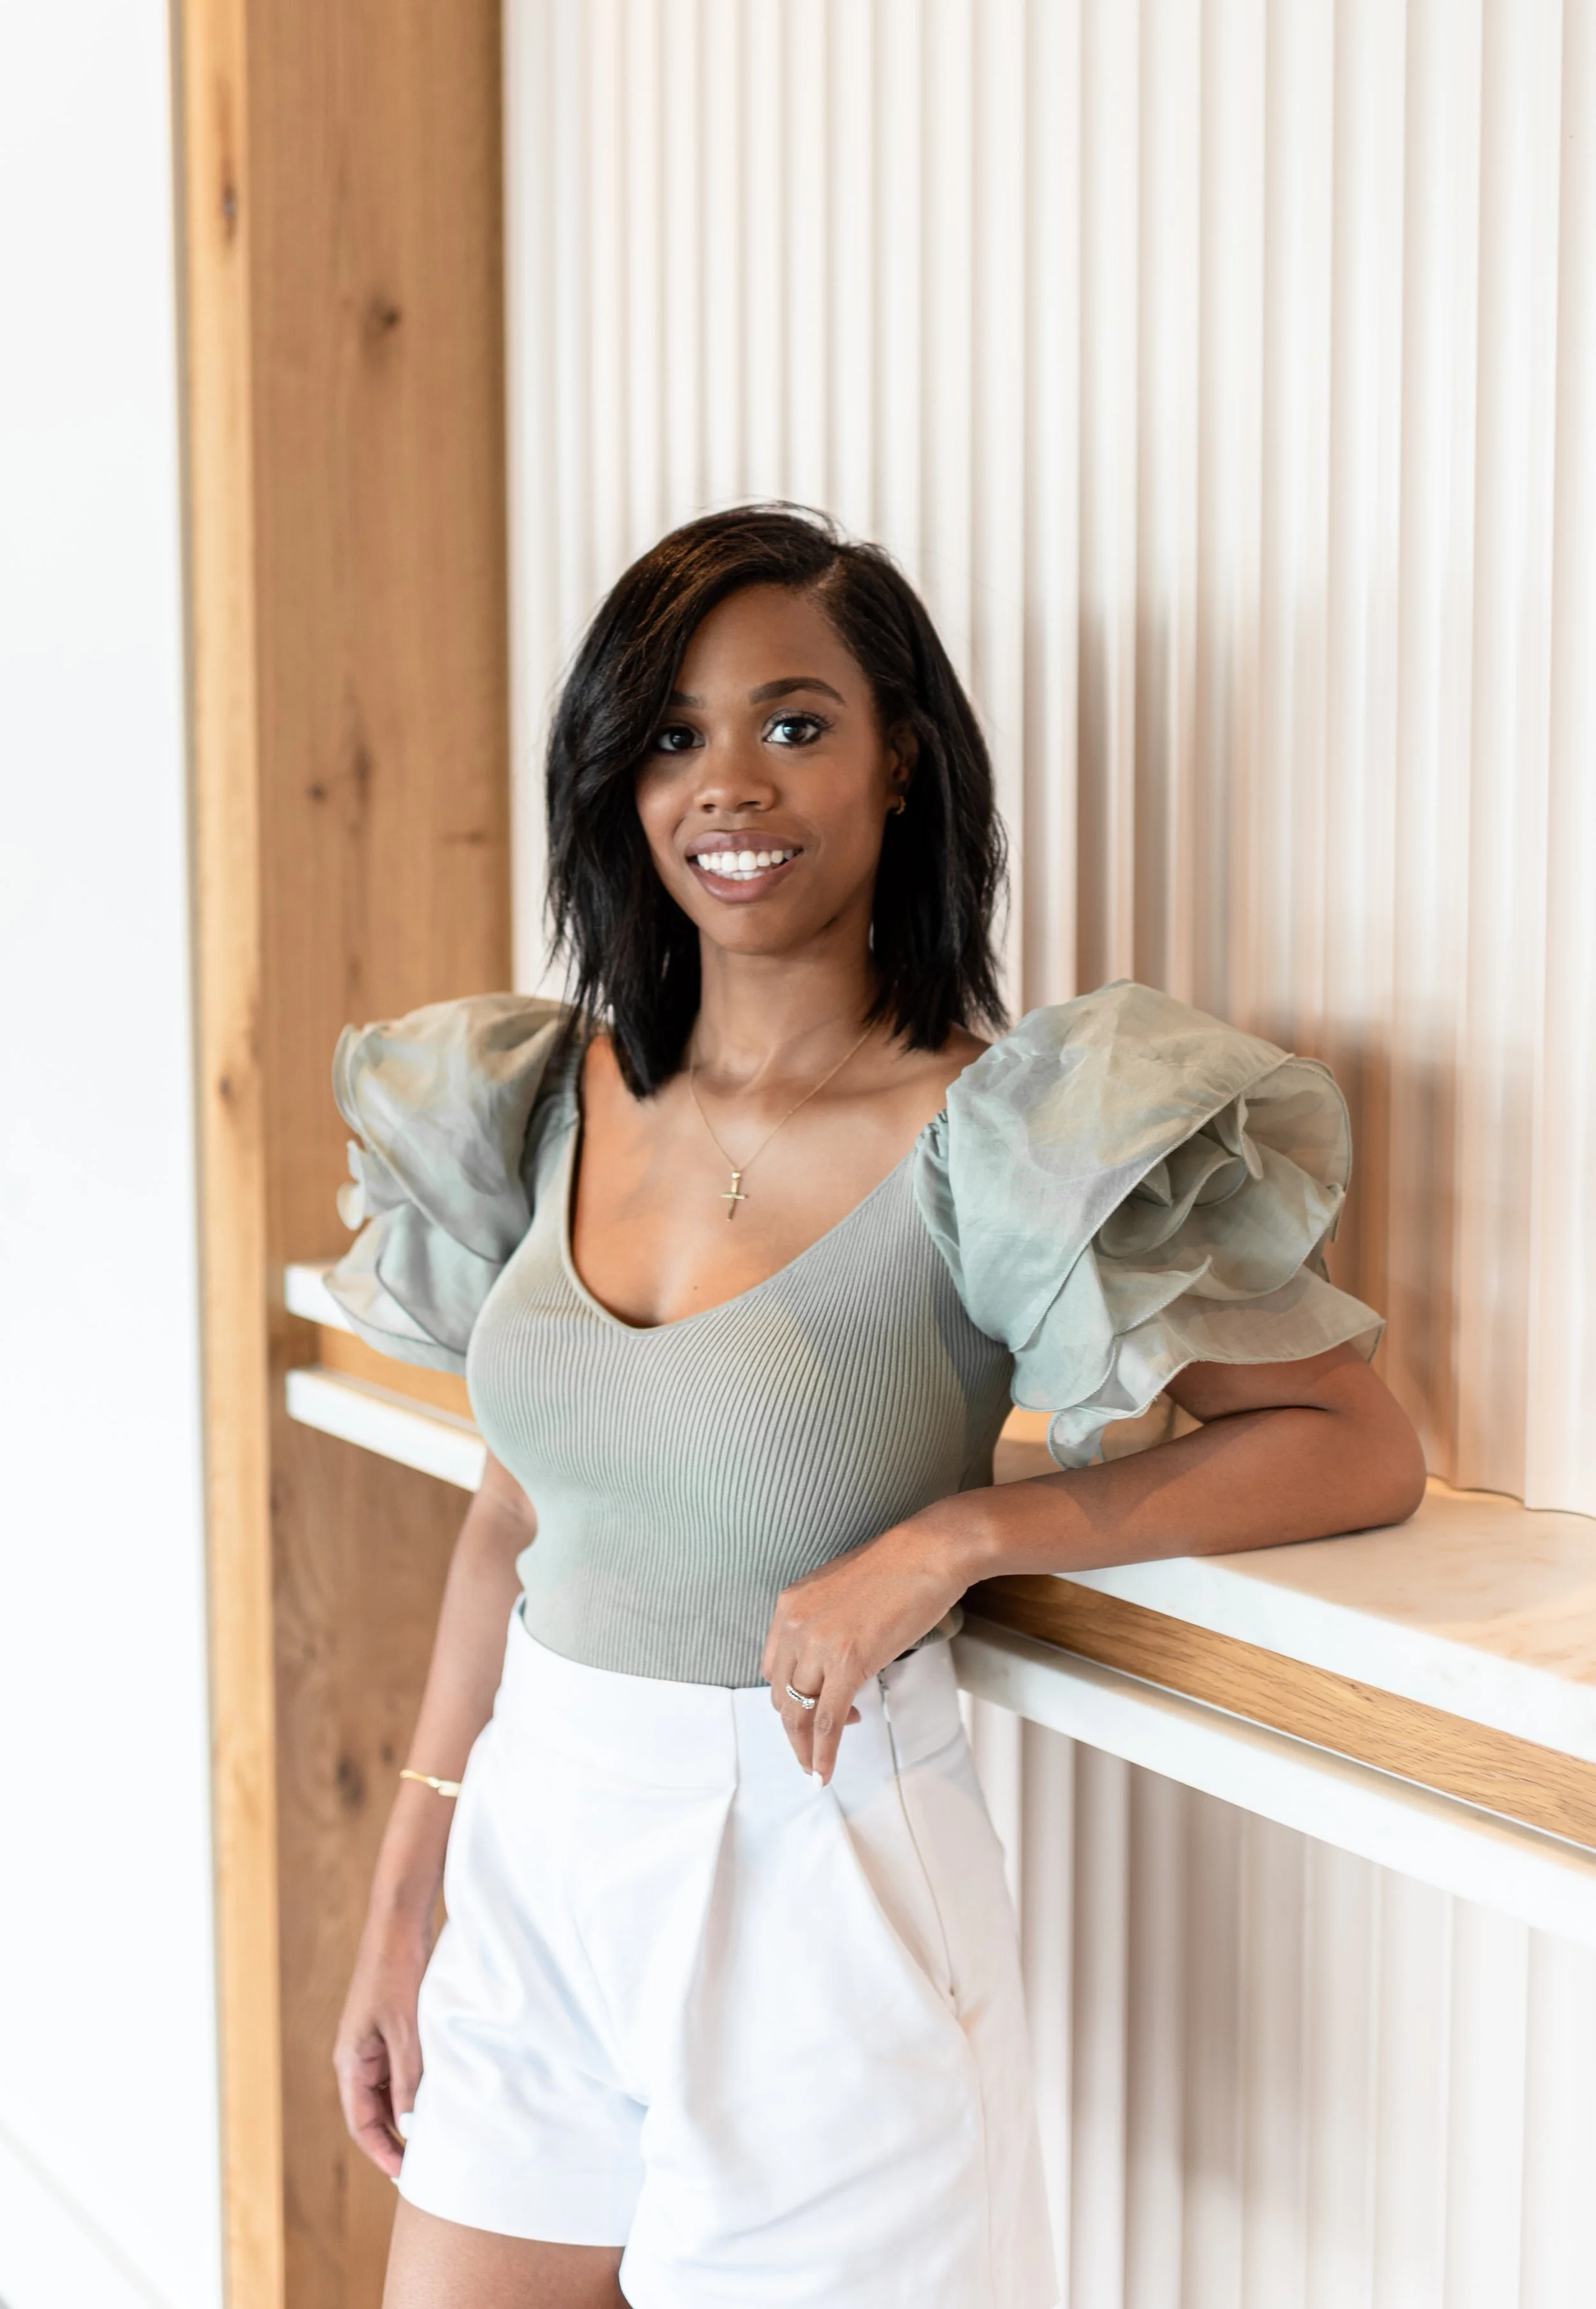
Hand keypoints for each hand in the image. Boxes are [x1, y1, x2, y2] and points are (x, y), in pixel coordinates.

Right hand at [333, 1913, 432, 2177]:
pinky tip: (437, 2095)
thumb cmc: (398, 1975)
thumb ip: (407, 2080)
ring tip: (436, 2134)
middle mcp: (356, 2058)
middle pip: (372, 2113)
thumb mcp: (407, 2033)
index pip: (362, 2124)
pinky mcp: (387, 2029)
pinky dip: (413, 2087)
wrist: (398, 1924)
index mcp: (351, 2062)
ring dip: (406, 2113)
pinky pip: (396, 2070)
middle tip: (427, 2162)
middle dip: (395, 2139)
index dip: (383, 2153)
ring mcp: (371, 2044)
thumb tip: (409, 2126)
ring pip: (386, 2092)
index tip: (408, 2176)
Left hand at [761, 1509, 974, 1782]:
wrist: (930, 1552)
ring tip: (816, 1769)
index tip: (810, 1712)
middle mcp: (795, 1625)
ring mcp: (819, 1644)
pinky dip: (824, 1752)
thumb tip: (833, 1661)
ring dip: (805, 1748)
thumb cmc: (898, 1568)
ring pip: (799, 1713)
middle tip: (809, 1750)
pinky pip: (827, 1721)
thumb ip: (826, 1625)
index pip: (774, 1668)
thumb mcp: (841, 1592)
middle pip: (781, 1694)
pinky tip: (825, 1771)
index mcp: (790, 1606)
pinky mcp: (847, 1663)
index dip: (790, 1698)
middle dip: (793, 1729)